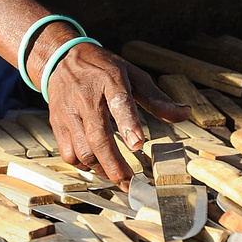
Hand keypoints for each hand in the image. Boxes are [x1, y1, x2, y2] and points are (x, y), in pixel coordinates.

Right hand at [42, 41, 187, 184]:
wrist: (60, 58)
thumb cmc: (101, 68)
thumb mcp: (132, 75)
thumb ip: (157, 99)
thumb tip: (185, 113)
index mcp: (110, 80)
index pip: (119, 102)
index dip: (128, 124)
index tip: (138, 144)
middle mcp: (86, 97)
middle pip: (98, 137)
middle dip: (114, 165)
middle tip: (131, 183)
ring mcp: (68, 111)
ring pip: (82, 150)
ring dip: (101, 169)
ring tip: (118, 176)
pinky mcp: (56, 123)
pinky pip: (68, 154)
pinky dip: (84, 165)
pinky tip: (97, 164)